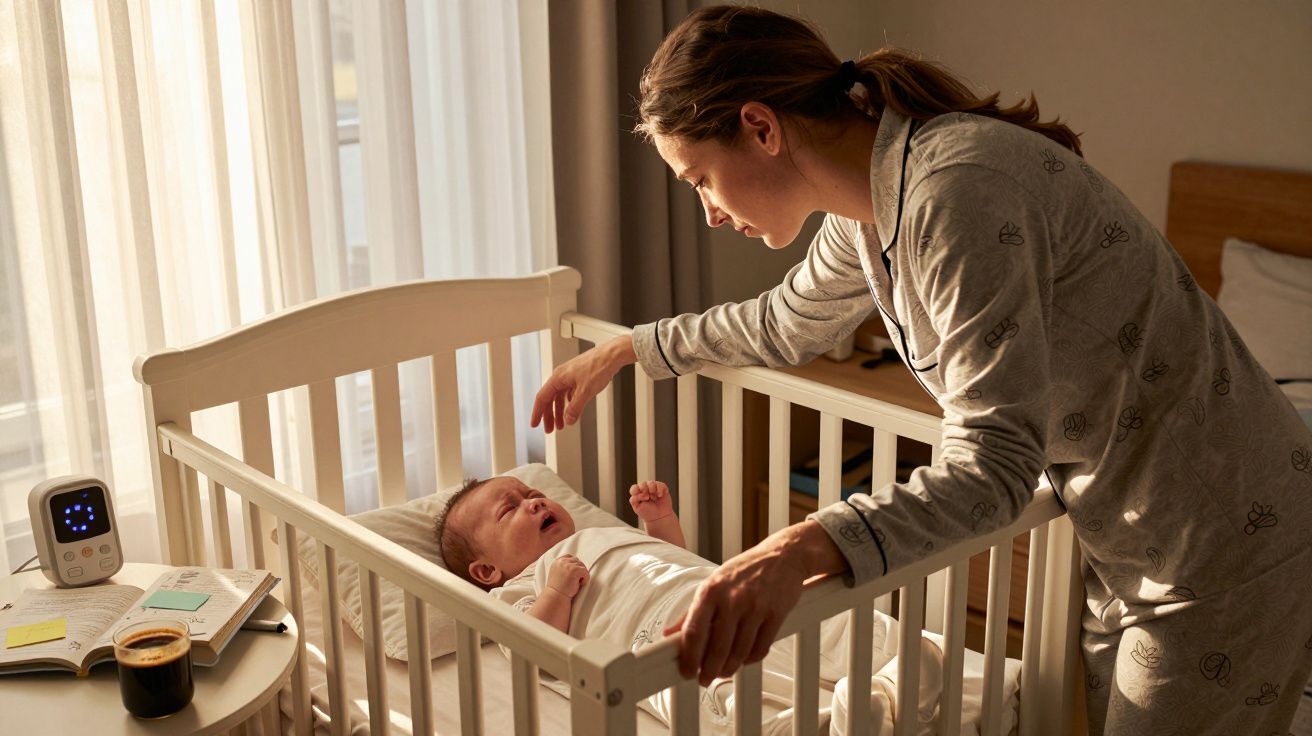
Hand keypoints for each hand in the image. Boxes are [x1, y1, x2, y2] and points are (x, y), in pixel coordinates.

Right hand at [531, 336, 635, 433]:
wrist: (612, 355)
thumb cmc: (598, 366)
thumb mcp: (585, 391)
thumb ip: (575, 408)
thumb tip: (568, 420)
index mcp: (558, 378)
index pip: (542, 398)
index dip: (537, 413)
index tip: (535, 424)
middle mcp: (562, 376)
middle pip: (550, 399)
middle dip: (549, 416)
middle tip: (550, 429)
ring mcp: (571, 376)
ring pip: (560, 397)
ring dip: (559, 411)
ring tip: (562, 424)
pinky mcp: (579, 377)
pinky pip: (569, 393)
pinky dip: (569, 404)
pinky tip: (573, 410)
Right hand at [545, 554, 588, 598]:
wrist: (556, 596)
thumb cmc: (558, 588)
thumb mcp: (557, 573)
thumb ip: (563, 567)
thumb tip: (576, 564)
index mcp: (557, 562)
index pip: (569, 557)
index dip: (574, 565)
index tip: (574, 574)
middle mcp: (562, 561)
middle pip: (577, 561)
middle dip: (579, 570)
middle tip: (575, 581)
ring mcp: (568, 565)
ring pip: (582, 566)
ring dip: (582, 575)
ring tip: (576, 583)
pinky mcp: (575, 570)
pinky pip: (586, 572)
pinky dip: (585, 579)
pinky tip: (580, 585)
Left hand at [629, 480, 673, 522]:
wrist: (659, 518)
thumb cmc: (647, 512)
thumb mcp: (637, 507)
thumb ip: (634, 499)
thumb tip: (642, 493)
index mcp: (638, 493)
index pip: (634, 488)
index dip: (637, 492)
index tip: (642, 499)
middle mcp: (645, 489)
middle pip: (642, 484)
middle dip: (645, 490)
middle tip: (648, 498)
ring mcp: (654, 488)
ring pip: (651, 483)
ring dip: (652, 490)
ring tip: (654, 497)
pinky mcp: (662, 488)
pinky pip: (661, 485)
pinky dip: (660, 490)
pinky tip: (660, 496)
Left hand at [662, 521, 847, 685]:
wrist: (782, 555)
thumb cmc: (744, 570)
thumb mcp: (713, 584)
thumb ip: (691, 611)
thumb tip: (669, 634)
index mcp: (710, 590)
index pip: (694, 631)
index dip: (689, 657)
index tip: (686, 671)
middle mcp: (732, 598)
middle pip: (717, 647)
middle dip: (709, 670)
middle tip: (704, 679)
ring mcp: (755, 607)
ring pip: (739, 652)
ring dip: (730, 668)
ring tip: (724, 672)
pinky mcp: (775, 614)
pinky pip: (760, 648)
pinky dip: (750, 660)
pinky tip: (744, 659)